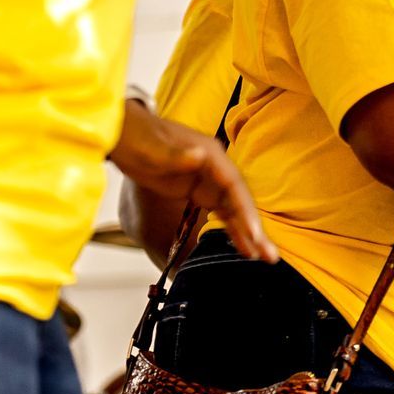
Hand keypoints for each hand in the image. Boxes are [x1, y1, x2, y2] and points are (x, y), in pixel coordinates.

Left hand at [108, 100, 277, 262]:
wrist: (122, 134)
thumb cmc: (137, 136)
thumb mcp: (153, 147)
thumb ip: (176, 154)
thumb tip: (200, 155)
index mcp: (209, 153)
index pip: (234, 185)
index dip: (246, 209)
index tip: (254, 233)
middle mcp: (214, 166)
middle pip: (239, 200)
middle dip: (254, 228)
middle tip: (270, 256)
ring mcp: (207, 179)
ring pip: (233, 209)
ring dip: (247, 233)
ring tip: (263, 258)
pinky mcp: (196, 190)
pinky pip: (219, 212)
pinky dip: (230, 229)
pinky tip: (241, 248)